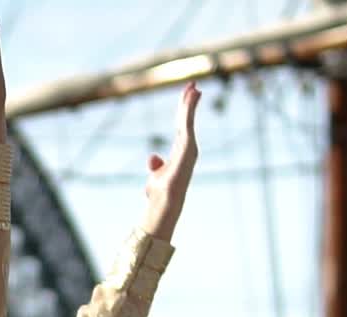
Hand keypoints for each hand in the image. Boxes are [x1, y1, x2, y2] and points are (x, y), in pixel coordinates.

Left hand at [142, 82, 201, 240]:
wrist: (163, 201)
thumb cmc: (159, 192)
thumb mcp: (155, 174)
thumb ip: (156, 164)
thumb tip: (153, 157)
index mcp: (180, 151)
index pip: (182, 126)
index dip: (183, 111)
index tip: (187, 95)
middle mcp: (188, 147)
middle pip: (186, 120)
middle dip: (189, 102)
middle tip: (193, 84)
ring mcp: (189, 146)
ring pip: (188, 119)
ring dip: (191, 102)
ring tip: (193, 87)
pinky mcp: (188, 146)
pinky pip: (188, 123)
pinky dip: (190, 110)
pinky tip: (191, 97)